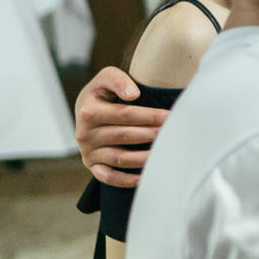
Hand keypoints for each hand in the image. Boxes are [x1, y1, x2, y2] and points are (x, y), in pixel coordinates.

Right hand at [74, 64, 166, 186]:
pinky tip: (145, 178)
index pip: (125, 114)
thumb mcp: (106, 78)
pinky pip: (109, 177)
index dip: (150, 116)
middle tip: (174, 135)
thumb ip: (117, 80)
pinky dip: (126, 180)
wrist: (86, 110)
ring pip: (120, 158)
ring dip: (144, 158)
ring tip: (166, 154)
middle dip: (152, 135)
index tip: (170, 117)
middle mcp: (85, 134)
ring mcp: (88, 152)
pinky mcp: (92, 166)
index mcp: (89, 111)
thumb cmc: (104, 93)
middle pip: (125, 136)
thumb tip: (133, 94)